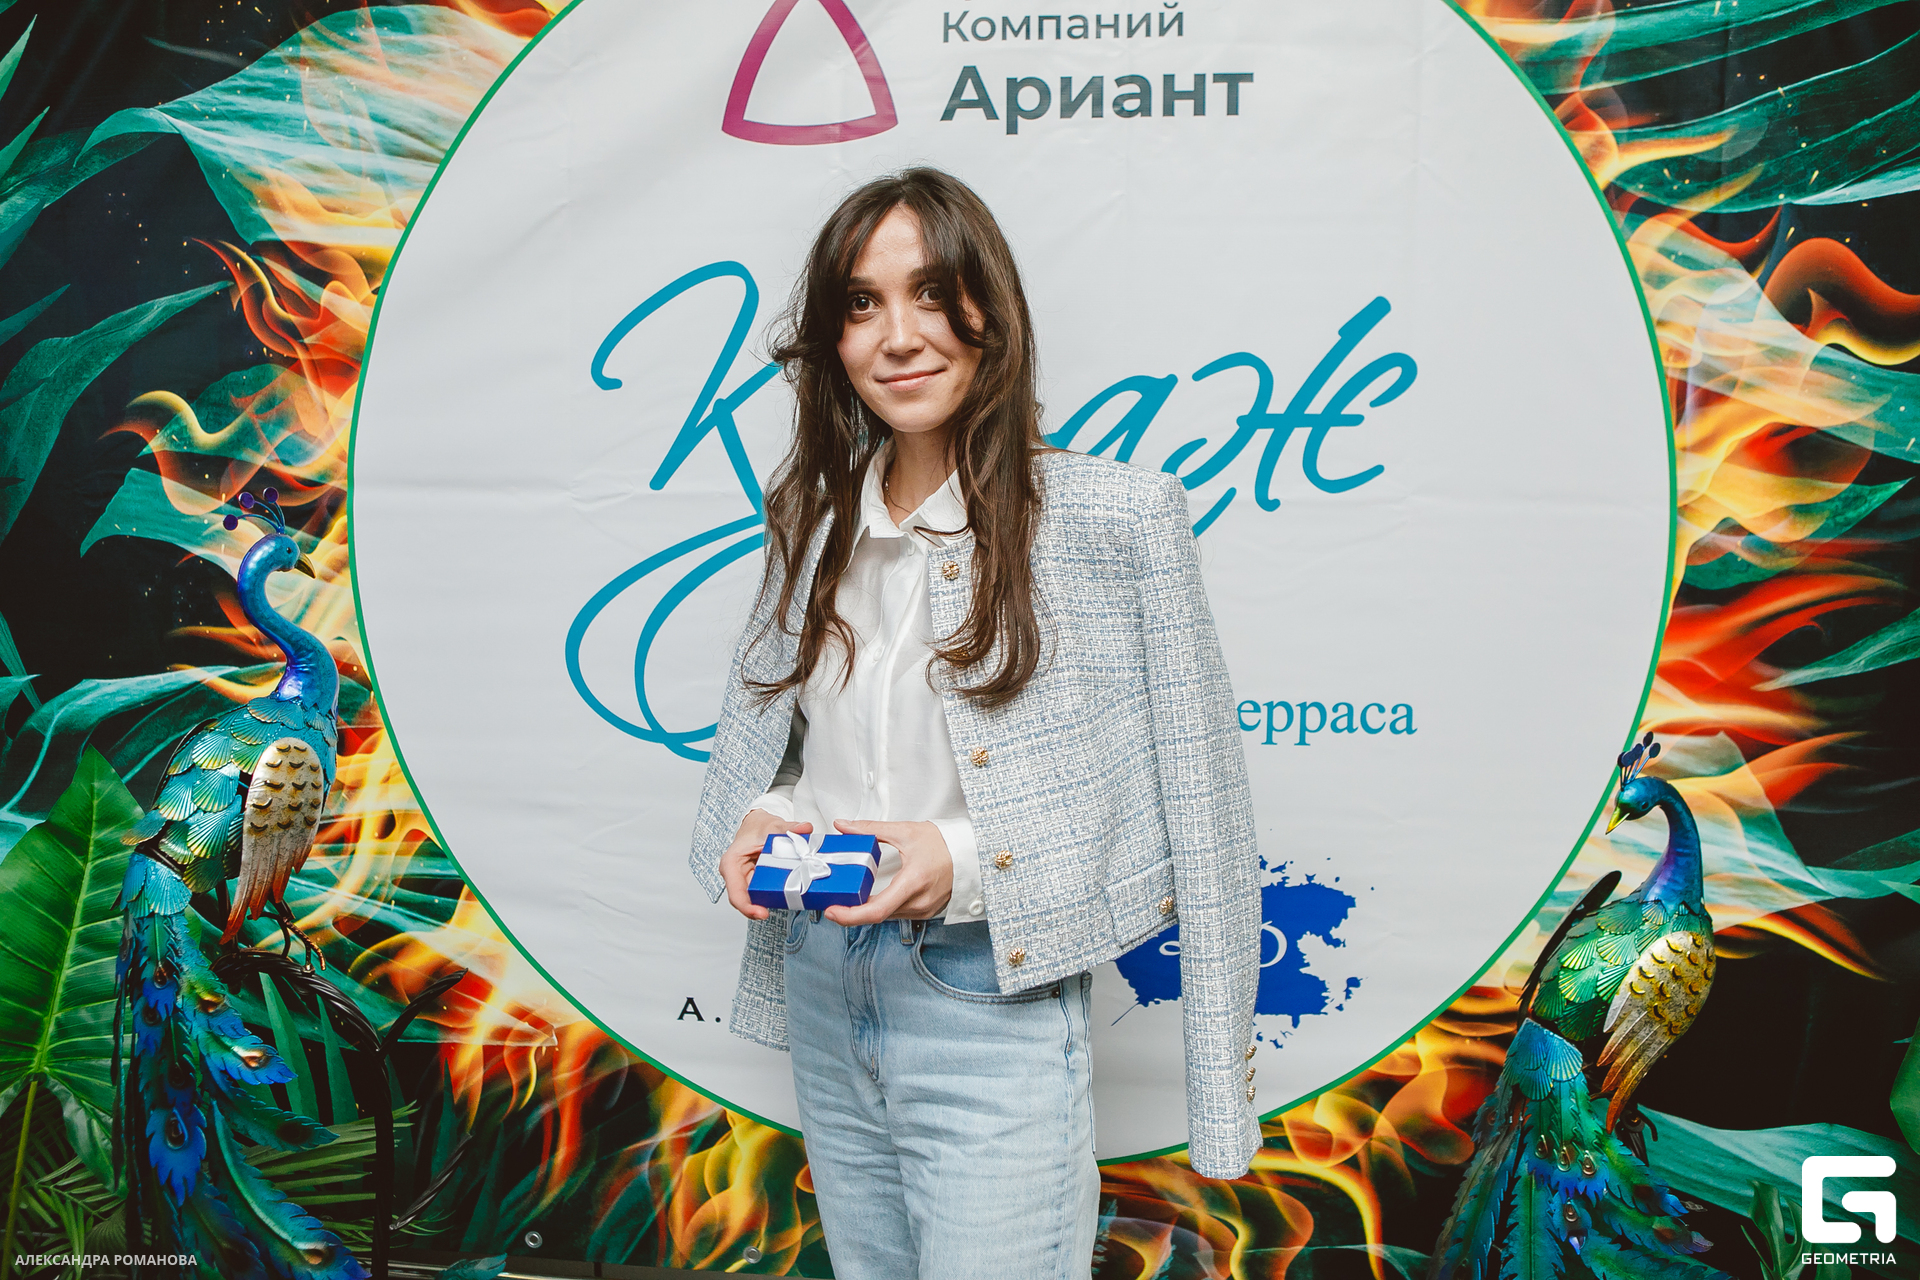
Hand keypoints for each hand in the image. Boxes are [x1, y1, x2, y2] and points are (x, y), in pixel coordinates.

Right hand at [720, 810, 813, 921]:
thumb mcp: (772, 825)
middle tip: (782, 908)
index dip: (747, 907)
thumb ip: (789, 827)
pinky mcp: (756, 882)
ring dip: (771, 901)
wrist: (757, 825)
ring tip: (790, 901)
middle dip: (761, 908)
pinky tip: (790, 896)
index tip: (762, 913)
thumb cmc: (757, 826)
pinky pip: (765, 892)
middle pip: (746, 900)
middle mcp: (736, 875)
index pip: (736, 893)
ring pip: (756, 898)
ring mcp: (746, 880)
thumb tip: (805, 828)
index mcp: (732, 863)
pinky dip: (776, 894)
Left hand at [823, 819, 952, 924]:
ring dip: (868, 910)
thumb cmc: (943, 843)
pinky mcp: (926, 912)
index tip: (833, 911)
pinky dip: (883, 908)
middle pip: (878, 915)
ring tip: (850, 898)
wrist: (971, 852)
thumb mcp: (904, 831)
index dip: (850, 915)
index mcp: (913, 882)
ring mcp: (924, 910)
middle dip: (853, 911)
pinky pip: (898, 915)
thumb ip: (870, 829)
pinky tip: (873, 899)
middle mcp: (919, 902)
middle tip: (833, 902)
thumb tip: (843, 825)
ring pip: (887, 917)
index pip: (876, 910)